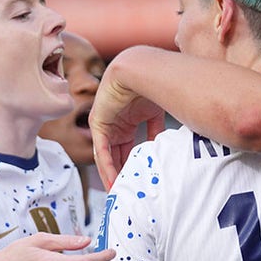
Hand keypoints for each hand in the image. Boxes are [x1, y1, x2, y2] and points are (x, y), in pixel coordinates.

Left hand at [91, 49, 167, 188]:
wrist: (140, 70)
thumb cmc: (151, 85)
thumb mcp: (156, 115)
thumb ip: (157, 132)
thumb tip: (163, 149)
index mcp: (127, 120)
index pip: (127, 148)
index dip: (132, 164)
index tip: (138, 179)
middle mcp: (114, 123)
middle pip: (116, 154)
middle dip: (122, 172)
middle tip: (128, 190)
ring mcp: (104, 124)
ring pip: (107, 155)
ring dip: (112, 173)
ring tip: (118, 191)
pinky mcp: (98, 123)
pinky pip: (101, 150)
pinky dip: (106, 166)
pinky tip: (112, 179)